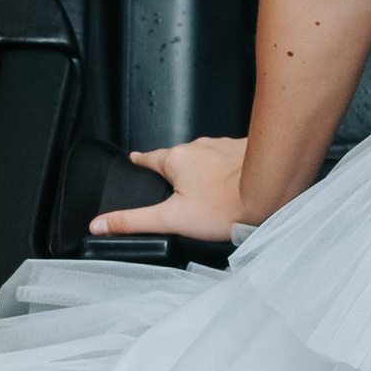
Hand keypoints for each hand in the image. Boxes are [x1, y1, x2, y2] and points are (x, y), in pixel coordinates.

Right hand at [89, 135, 247, 241]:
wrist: (270, 192)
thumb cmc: (226, 207)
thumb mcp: (172, 219)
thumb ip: (135, 221)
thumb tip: (100, 224)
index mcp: (176, 159)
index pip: (150, 158)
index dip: (141, 161)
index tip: (136, 160)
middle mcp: (198, 146)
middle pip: (180, 158)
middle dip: (178, 171)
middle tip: (179, 189)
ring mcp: (223, 146)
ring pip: (206, 156)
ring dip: (205, 169)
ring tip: (209, 191)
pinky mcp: (245, 150)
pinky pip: (230, 157)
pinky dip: (229, 169)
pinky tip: (234, 184)